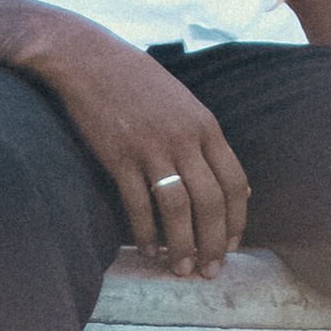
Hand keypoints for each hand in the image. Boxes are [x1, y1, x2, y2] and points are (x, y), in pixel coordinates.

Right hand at [26, 16, 251, 272]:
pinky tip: (148, 251)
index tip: (234, 246)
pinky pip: (138, 205)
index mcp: (206, 125)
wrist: (91, 60)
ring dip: (182, 245)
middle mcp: (184, 138)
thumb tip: (239, 185)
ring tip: (181, 269)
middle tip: (210, 271)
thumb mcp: (186, 105)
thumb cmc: (140, 84)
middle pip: (211, 201)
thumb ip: (209, 142)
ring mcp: (151, 147)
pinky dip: (145, 233)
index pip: (235, 182)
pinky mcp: (119, 156)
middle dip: (214, 242)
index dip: (237, 220)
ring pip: (177, 209)